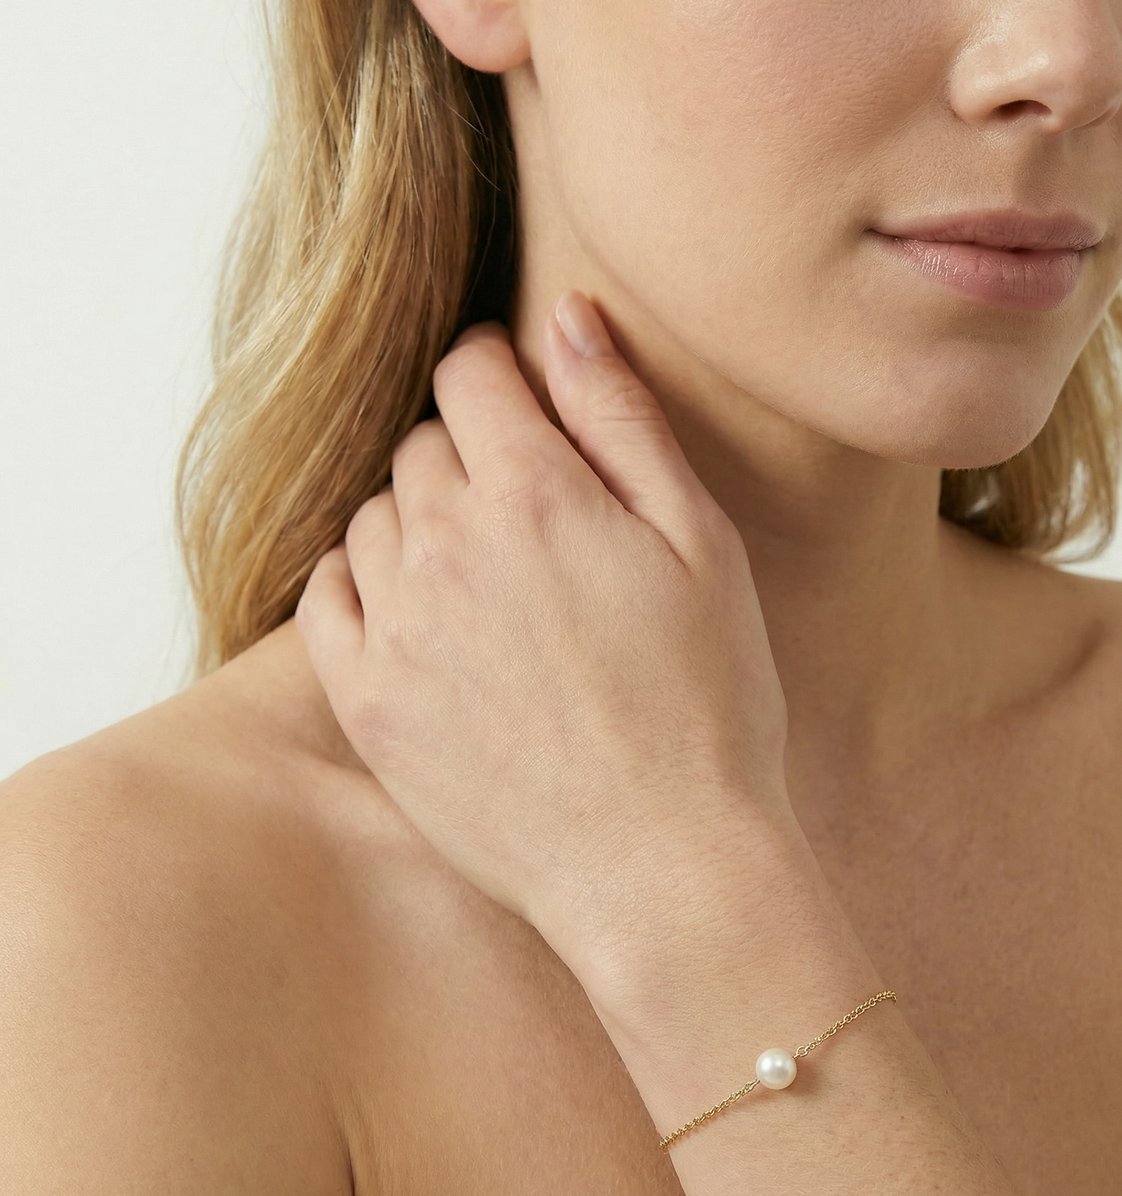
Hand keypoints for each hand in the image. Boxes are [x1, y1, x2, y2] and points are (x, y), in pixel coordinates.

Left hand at [296, 290, 796, 957]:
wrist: (659, 865)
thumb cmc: (707, 706)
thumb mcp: (701, 545)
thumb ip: (622, 420)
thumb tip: (566, 318)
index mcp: (536, 495)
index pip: (473, 373)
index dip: (498, 368)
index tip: (517, 394)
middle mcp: (447, 548)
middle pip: (422, 445)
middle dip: (469, 451)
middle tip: (526, 506)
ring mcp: (396, 627)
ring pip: (375, 517)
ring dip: (419, 518)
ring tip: (486, 571)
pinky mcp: (368, 701)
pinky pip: (329, 595)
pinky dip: (364, 579)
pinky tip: (418, 606)